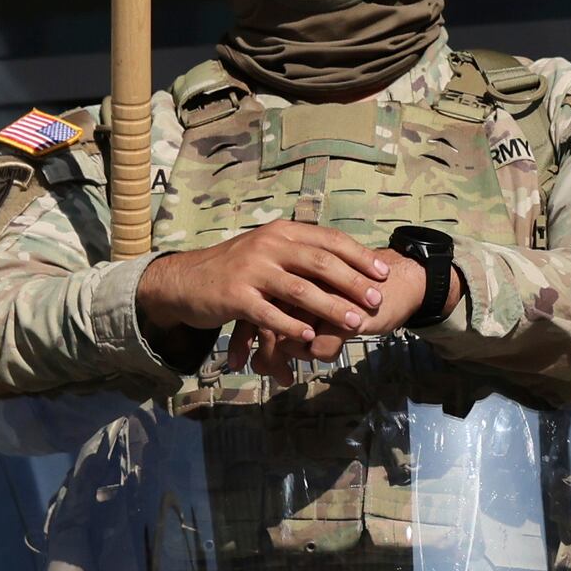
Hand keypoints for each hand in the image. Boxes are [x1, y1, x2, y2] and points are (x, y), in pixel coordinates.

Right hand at [138, 223, 423, 368]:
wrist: (187, 280)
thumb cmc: (236, 268)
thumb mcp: (268, 250)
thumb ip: (300, 252)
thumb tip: (344, 258)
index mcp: (282, 232)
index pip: (329, 240)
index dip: (359, 256)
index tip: (383, 273)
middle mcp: (268, 246)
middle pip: (320, 263)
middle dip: (352, 282)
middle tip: (376, 300)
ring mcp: (251, 270)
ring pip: (299, 290)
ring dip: (330, 307)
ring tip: (353, 323)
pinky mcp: (235, 296)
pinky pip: (269, 314)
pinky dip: (291, 326)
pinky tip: (310, 337)